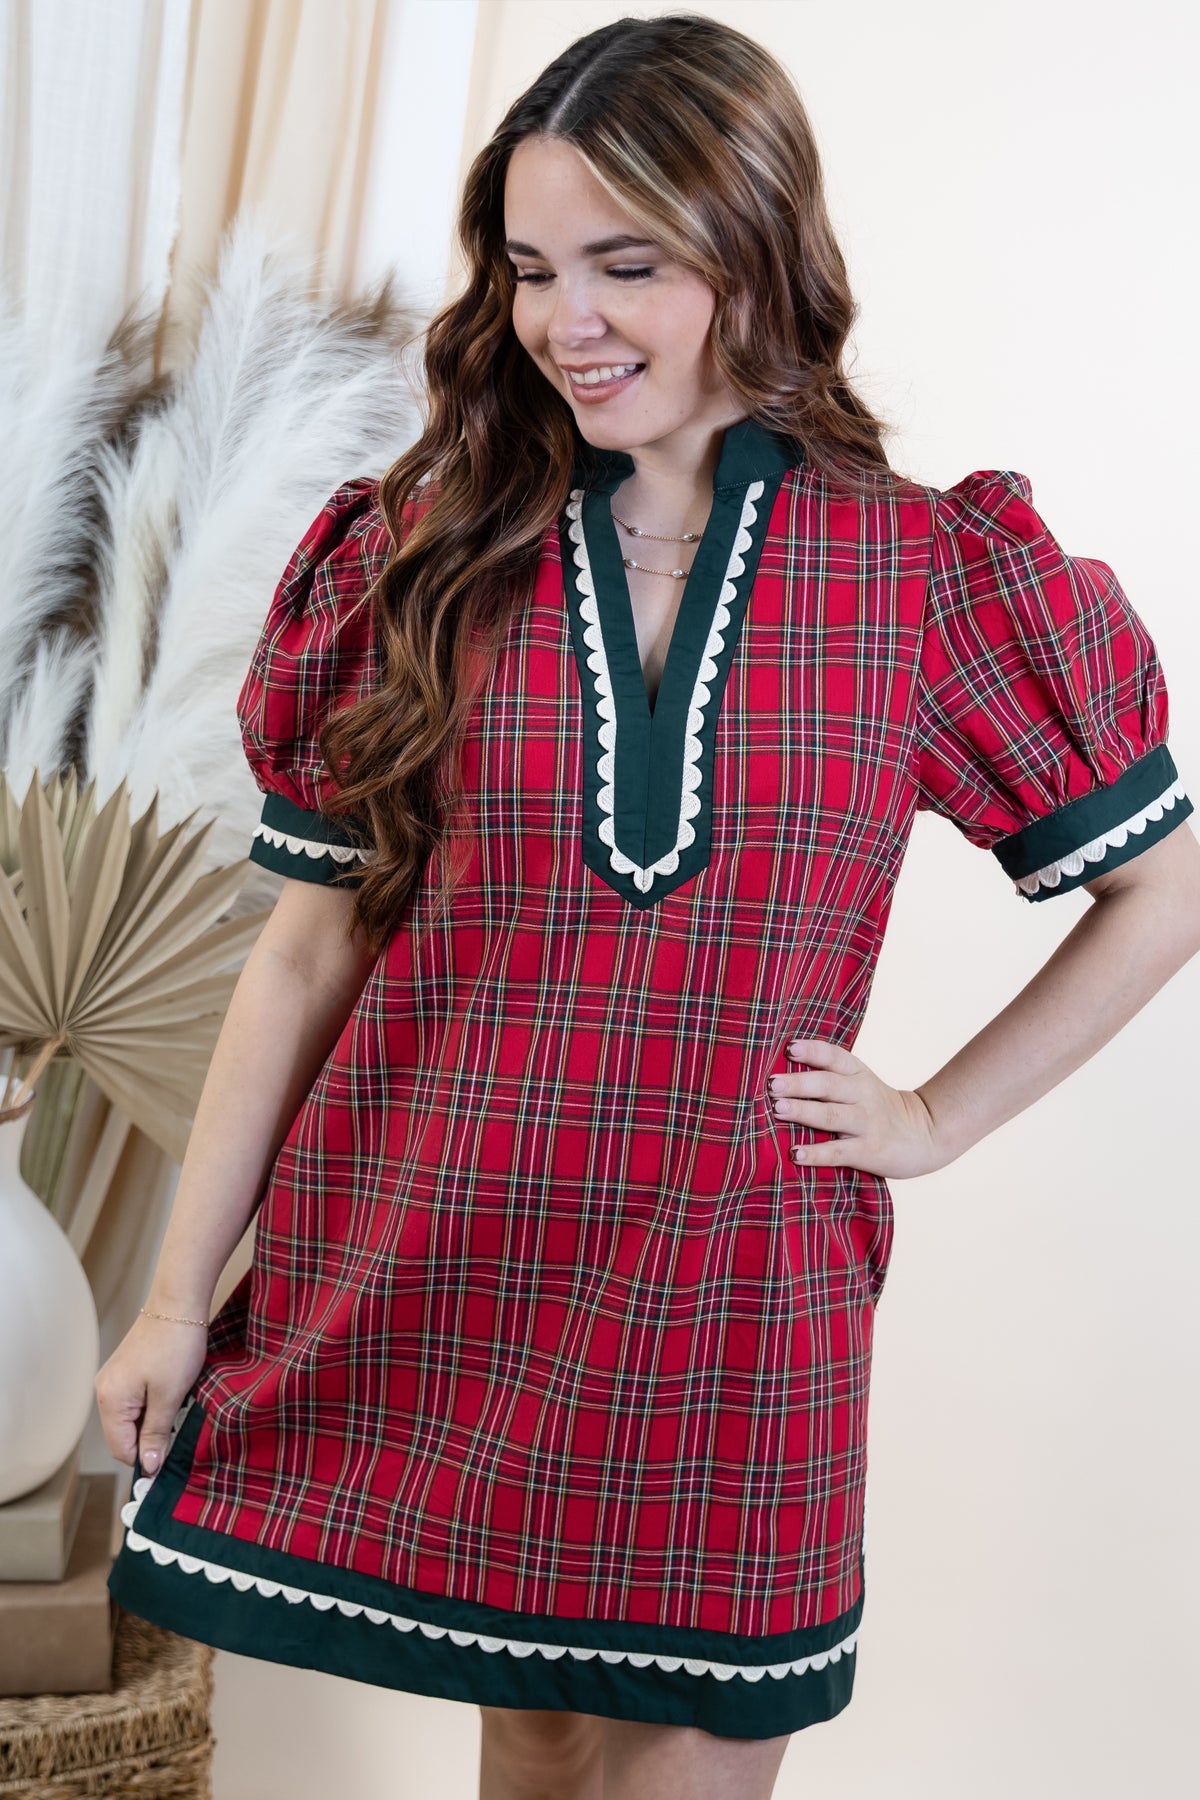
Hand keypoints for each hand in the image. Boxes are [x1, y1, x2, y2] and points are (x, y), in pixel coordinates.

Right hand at [95, 1312, 208, 1473]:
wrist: (179, 1302)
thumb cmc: (175, 1345)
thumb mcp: (169, 1396)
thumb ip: (156, 1434)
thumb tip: (148, 1467)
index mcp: (110, 1400)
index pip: (122, 1449)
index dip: (147, 1459)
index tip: (172, 1459)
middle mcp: (105, 1390)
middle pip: (125, 1435)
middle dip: (151, 1438)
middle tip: (180, 1429)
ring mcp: (115, 1379)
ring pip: (133, 1418)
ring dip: (155, 1420)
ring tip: (179, 1407)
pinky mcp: (127, 1370)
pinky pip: (137, 1401)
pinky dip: (154, 1404)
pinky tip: (173, 1394)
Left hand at [770, 1037, 957, 1178]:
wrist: (925, 1134)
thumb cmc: (879, 1107)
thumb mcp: (862, 1083)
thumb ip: (830, 1075)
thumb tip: (781, 1072)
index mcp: (859, 1074)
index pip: (835, 1057)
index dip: (813, 1051)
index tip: (789, 1048)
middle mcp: (863, 1094)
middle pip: (828, 1085)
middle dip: (798, 1083)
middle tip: (772, 1084)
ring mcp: (867, 1123)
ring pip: (831, 1116)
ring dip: (803, 1112)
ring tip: (777, 1109)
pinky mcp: (869, 1150)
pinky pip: (838, 1151)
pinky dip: (816, 1153)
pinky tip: (795, 1154)